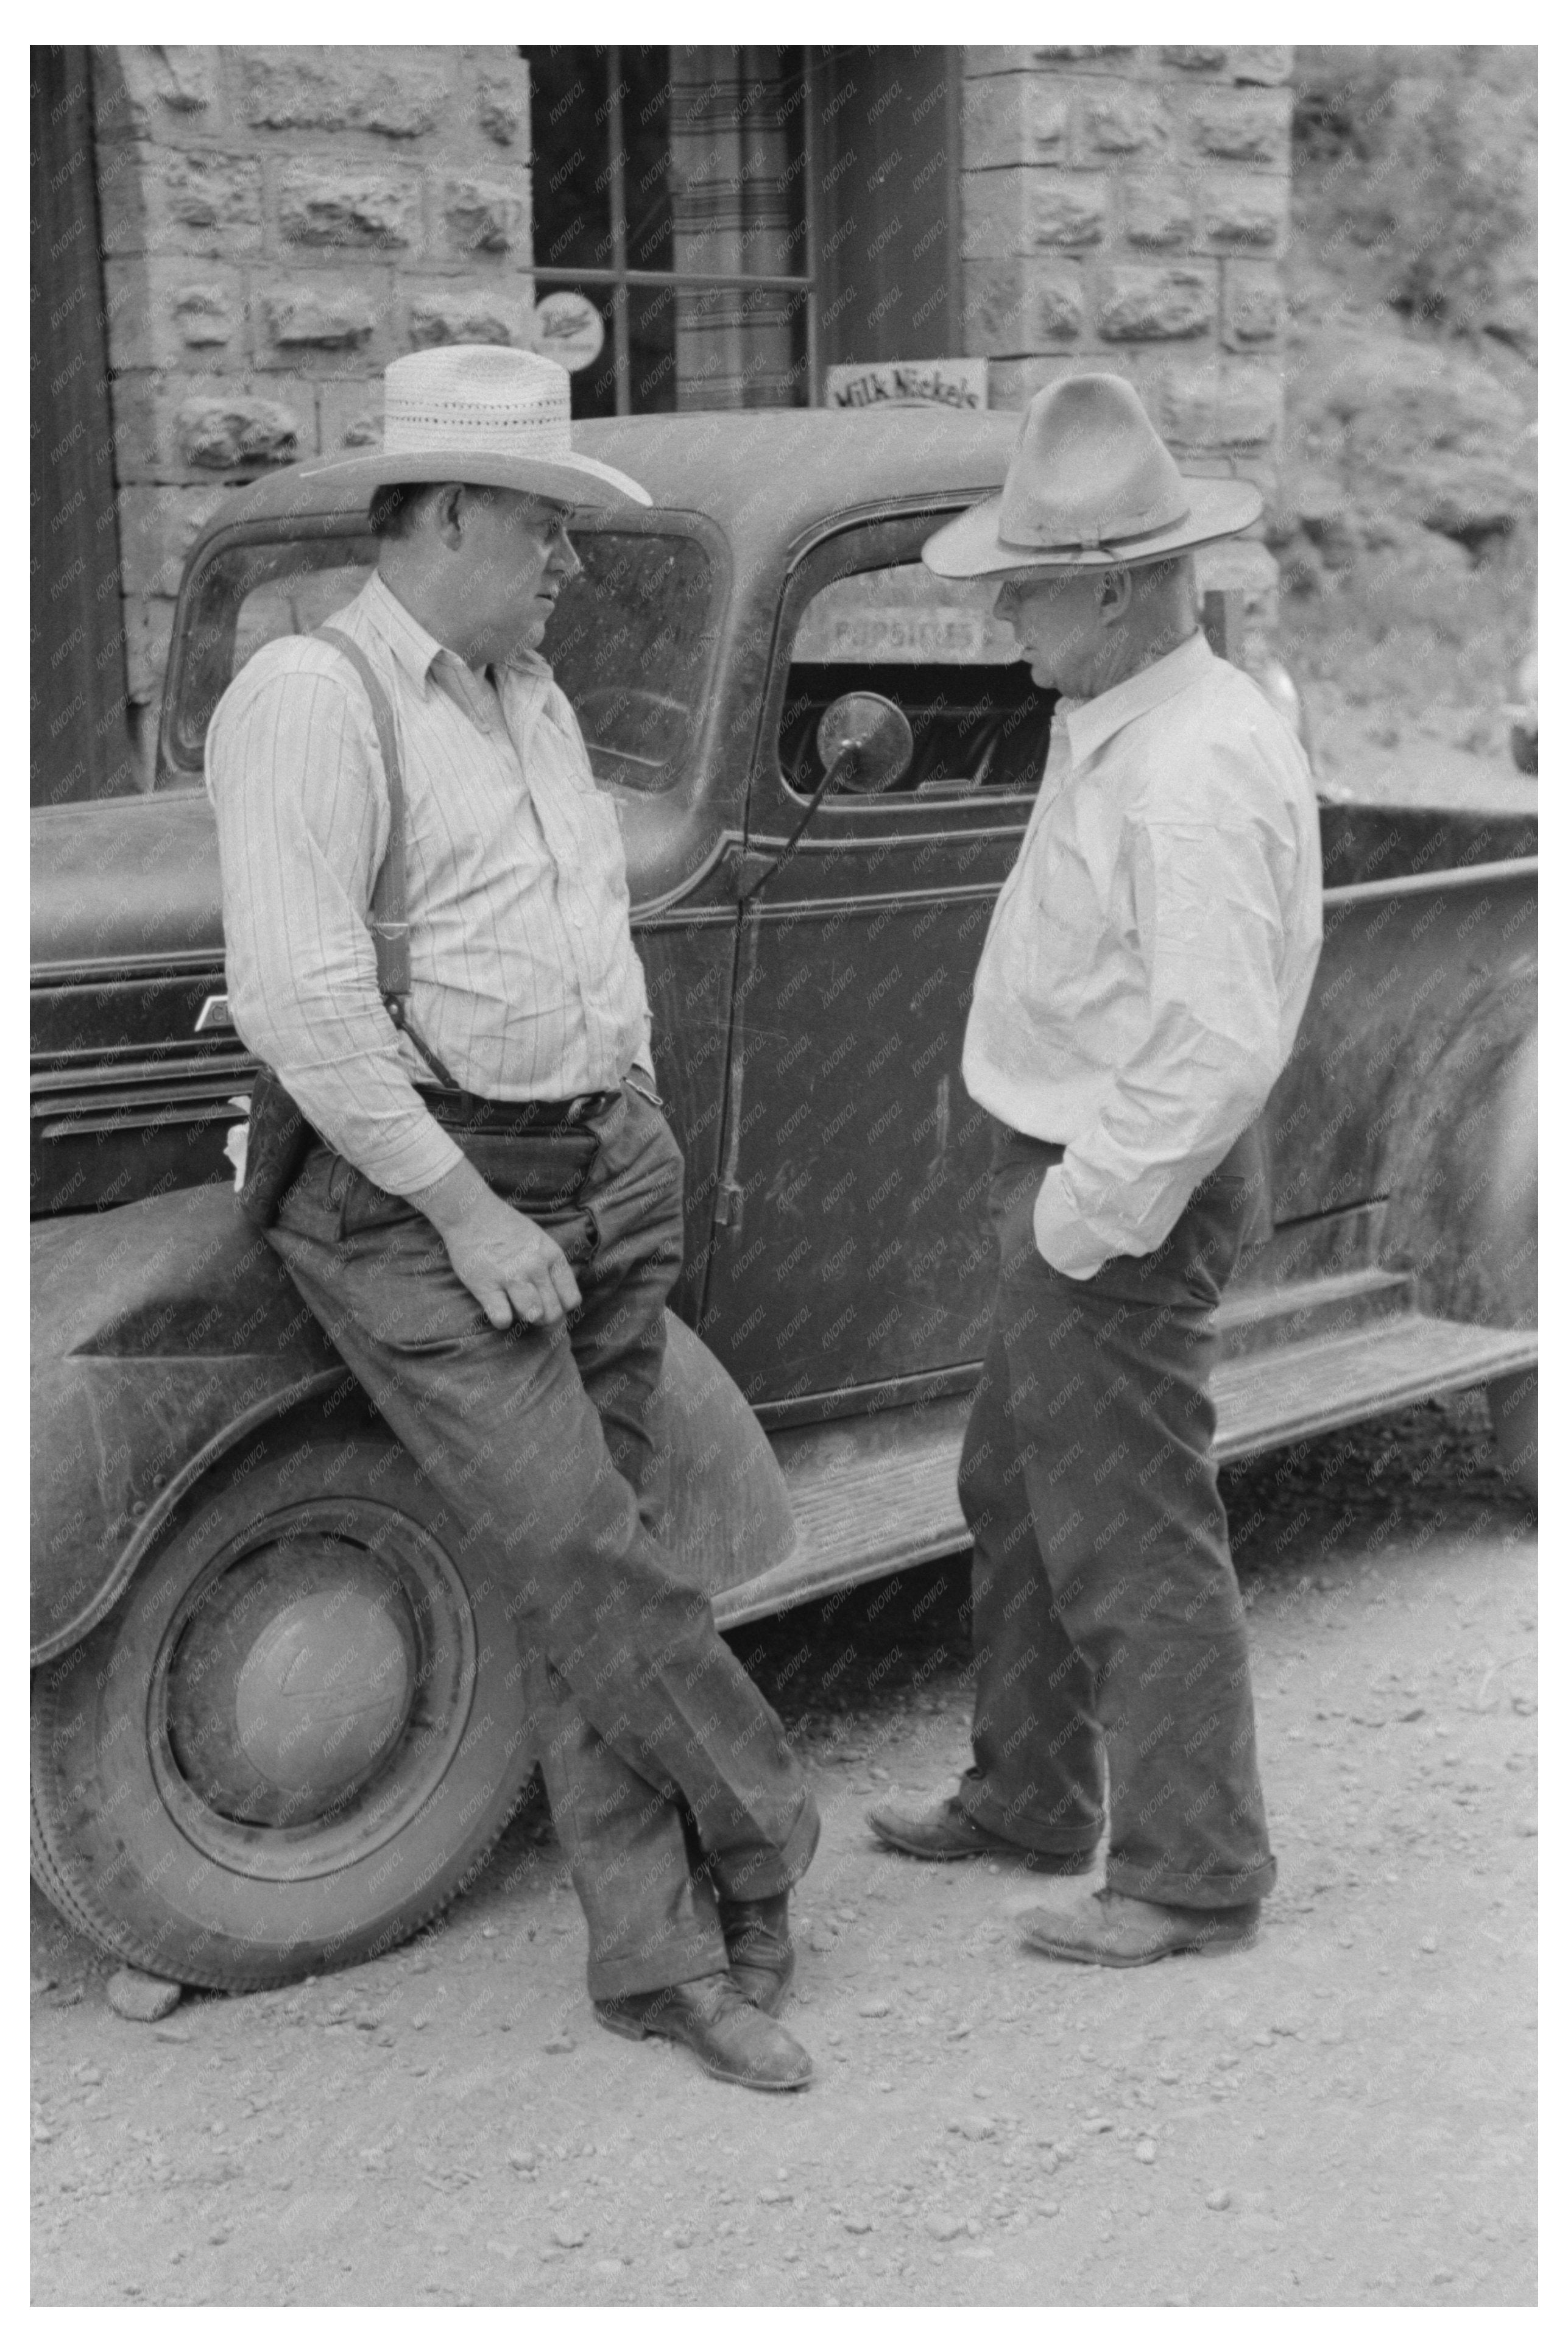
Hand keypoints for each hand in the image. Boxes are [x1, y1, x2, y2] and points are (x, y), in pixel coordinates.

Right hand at [406, 1157, 580, 1330]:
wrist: (470, 1213)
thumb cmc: (505, 1226)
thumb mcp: (539, 1239)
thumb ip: (550, 1265)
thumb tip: (558, 1296)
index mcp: (552, 1255)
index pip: (571, 1299)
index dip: (561, 1307)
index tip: (548, 1304)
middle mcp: (536, 1267)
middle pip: (554, 1313)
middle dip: (543, 1318)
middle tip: (530, 1309)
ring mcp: (512, 1276)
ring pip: (534, 1316)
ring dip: (525, 1318)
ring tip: (514, 1307)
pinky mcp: (486, 1286)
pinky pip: (503, 1319)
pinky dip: (500, 1320)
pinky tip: (496, 1308)